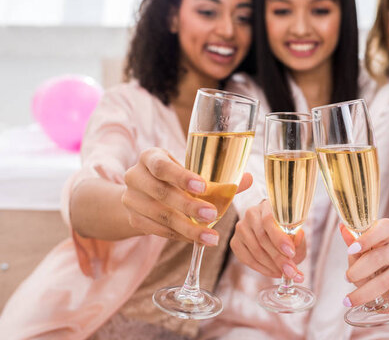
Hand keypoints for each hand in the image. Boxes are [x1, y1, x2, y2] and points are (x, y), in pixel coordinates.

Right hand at [121, 147, 251, 245]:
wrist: (140, 194)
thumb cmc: (173, 178)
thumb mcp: (188, 172)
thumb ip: (217, 177)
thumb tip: (248, 178)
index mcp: (150, 157)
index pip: (162, 166)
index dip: (181, 177)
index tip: (203, 187)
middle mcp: (136, 176)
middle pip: (162, 193)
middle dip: (189, 207)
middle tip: (213, 215)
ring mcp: (131, 200)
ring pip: (161, 216)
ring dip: (188, 229)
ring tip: (211, 238)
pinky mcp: (133, 220)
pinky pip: (159, 231)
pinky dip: (180, 236)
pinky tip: (198, 240)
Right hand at [230, 199, 306, 281]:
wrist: (273, 235)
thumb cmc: (287, 232)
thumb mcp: (297, 234)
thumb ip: (298, 236)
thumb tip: (298, 236)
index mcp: (267, 205)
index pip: (269, 220)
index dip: (279, 238)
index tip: (291, 253)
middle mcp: (251, 214)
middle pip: (262, 238)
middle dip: (279, 258)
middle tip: (292, 271)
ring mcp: (241, 228)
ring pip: (255, 251)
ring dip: (272, 266)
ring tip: (286, 273)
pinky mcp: (235, 242)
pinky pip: (248, 259)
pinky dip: (263, 269)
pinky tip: (274, 272)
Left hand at [339, 219, 388, 312]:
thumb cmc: (375, 260)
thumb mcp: (362, 250)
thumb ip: (353, 242)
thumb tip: (343, 227)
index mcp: (385, 238)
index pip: (385, 227)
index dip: (369, 236)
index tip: (351, 250)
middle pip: (381, 256)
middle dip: (359, 270)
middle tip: (347, 278)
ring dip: (368, 290)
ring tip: (351, 299)